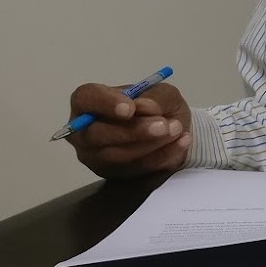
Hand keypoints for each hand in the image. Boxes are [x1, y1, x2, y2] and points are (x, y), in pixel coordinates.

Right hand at [67, 82, 192, 178]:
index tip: (129, 108)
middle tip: (162, 125)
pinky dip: (161, 155)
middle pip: (96, 134)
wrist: (173, 129)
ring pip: (115, 155)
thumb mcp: (163, 93)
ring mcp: (96, 156)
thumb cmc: (158, 105)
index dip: (104, 103)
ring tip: (176, 130)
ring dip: (149, 144)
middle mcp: (85, 131)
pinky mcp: (113, 174)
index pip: (85, 98)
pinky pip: (135, 168)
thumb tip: (145, 107)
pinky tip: (181, 142)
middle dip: (131, 130)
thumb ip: (153, 97)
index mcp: (89, 101)